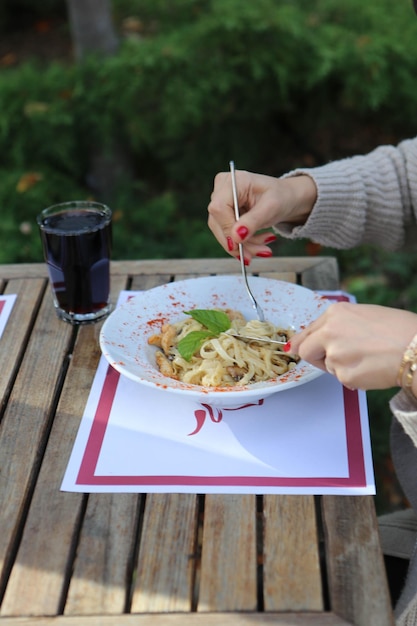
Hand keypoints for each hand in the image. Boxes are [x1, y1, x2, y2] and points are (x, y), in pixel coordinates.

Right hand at [207, 170, 316, 260]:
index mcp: (233, 181)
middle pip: (218, 223)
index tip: (241, 243)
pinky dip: (244, 244)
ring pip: (223, 233)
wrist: (286, 198)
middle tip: (261, 252)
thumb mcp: (271, 208)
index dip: (227, 228)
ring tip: (264, 248)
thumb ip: (253, 221)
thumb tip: (236, 237)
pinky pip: (228, 235)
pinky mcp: (224, 215)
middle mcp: (222, 190)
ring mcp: (221, 202)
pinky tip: (259, 244)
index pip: (219, 208)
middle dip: (239, 243)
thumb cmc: (281, 197)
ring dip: (243, 246)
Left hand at [288, 302, 416, 390]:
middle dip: (316, 359)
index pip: (307, 332)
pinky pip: (343, 379)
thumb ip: (339, 324)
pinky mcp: (345, 375)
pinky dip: (355, 378)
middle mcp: (330, 332)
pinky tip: (372, 368)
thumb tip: (321, 336)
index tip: (295, 349)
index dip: (302, 343)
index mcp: (335, 314)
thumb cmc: (399, 330)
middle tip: (335, 361)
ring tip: (368, 359)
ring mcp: (335, 354)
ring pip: (328, 367)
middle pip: (305, 352)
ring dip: (342, 367)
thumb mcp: (364, 315)